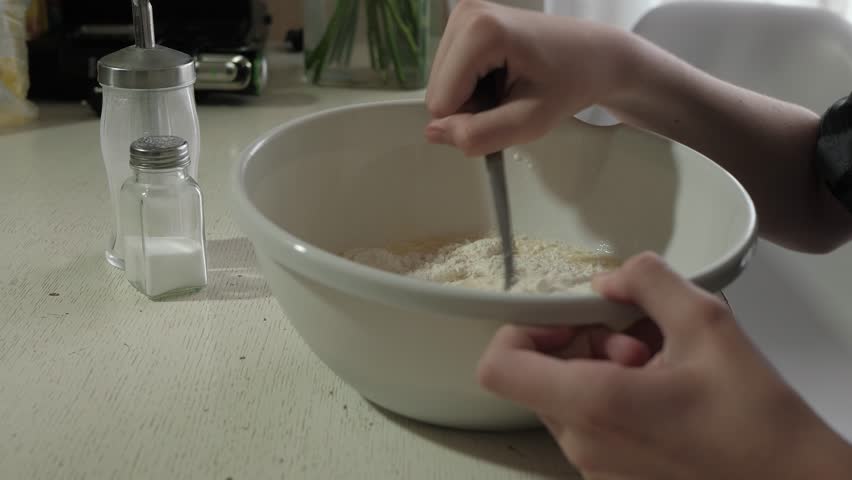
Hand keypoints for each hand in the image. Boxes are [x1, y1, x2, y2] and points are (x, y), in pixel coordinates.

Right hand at [425, 0, 634, 156]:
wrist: (596, 55)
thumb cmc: (571, 83)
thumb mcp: (530, 121)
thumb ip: (479, 134)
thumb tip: (432, 134)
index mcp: (480, 31)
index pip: (441, 103)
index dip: (472, 120)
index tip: (510, 108)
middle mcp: (464, 14)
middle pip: (437, 92)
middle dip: (472, 108)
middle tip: (512, 98)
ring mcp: (462, 14)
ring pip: (441, 86)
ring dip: (475, 98)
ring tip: (512, 85)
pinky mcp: (464, 21)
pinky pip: (450, 74)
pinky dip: (475, 85)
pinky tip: (505, 75)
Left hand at [478, 252, 851, 479]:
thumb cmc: (756, 420)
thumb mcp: (706, 324)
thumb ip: (648, 281)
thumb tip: (609, 279)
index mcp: (592, 404)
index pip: (498, 366)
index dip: (520, 330)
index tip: (567, 318)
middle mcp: (582, 444)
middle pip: (537, 377)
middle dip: (579, 344)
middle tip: (634, 338)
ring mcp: (595, 469)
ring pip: (566, 400)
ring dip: (600, 370)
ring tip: (658, 367)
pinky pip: (589, 428)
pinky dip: (612, 400)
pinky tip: (663, 395)